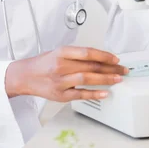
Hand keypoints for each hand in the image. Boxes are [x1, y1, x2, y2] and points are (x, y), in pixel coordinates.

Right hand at [5, 46, 127, 101]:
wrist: (25, 76)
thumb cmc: (44, 63)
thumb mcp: (59, 52)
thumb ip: (77, 55)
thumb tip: (101, 59)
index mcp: (62, 52)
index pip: (88, 52)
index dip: (104, 56)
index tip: (116, 59)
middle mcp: (61, 66)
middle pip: (91, 66)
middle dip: (110, 68)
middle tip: (123, 70)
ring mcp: (61, 81)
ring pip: (87, 79)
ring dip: (106, 79)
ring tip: (118, 79)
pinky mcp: (60, 95)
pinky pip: (80, 94)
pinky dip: (94, 94)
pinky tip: (105, 92)